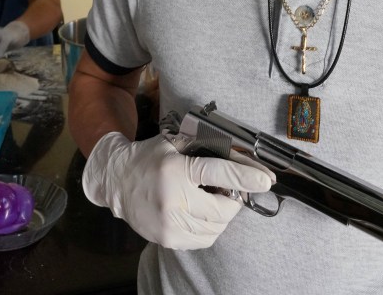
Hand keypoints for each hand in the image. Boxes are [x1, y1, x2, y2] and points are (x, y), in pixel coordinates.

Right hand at [81, 132, 274, 249]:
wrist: (116, 181)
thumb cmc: (148, 158)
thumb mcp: (176, 143)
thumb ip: (208, 149)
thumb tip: (244, 160)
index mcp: (176, 170)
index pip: (219, 173)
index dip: (246, 177)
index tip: (266, 180)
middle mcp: (173, 199)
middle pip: (223, 209)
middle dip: (233, 200)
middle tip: (228, 190)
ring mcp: (169, 223)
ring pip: (216, 227)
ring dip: (222, 215)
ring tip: (209, 200)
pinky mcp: (168, 239)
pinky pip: (204, 239)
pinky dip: (210, 228)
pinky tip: (200, 213)